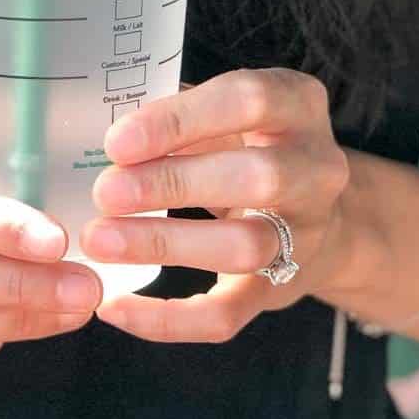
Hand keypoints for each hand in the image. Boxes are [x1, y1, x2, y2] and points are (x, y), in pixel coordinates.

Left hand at [80, 68, 349, 342]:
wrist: (312, 213)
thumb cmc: (247, 144)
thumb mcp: (225, 112)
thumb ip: (175, 112)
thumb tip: (103, 125)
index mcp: (299, 105)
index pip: (249, 100)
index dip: (180, 120)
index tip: (118, 141)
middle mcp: (317, 169)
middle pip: (258, 176)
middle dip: (173, 183)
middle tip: (105, 192)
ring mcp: (306, 234)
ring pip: (245, 247)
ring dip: (165, 243)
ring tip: (101, 240)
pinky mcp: (282, 290)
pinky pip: (229, 314)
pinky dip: (169, 319)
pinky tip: (116, 307)